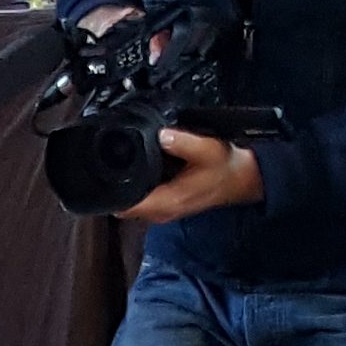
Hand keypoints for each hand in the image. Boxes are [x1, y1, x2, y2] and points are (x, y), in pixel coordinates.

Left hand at [120, 129, 263, 225]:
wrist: (240, 179)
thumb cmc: (225, 167)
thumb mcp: (207, 149)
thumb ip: (183, 142)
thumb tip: (162, 135)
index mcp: (168, 201)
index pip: (127, 207)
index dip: (112, 193)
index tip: (105, 175)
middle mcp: (162, 211)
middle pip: (123, 207)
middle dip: (115, 188)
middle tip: (113, 163)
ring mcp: (163, 210)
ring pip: (131, 205)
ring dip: (126, 188)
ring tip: (126, 164)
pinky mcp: (166, 205)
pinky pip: (142, 200)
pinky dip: (138, 188)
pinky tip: (142, 170)